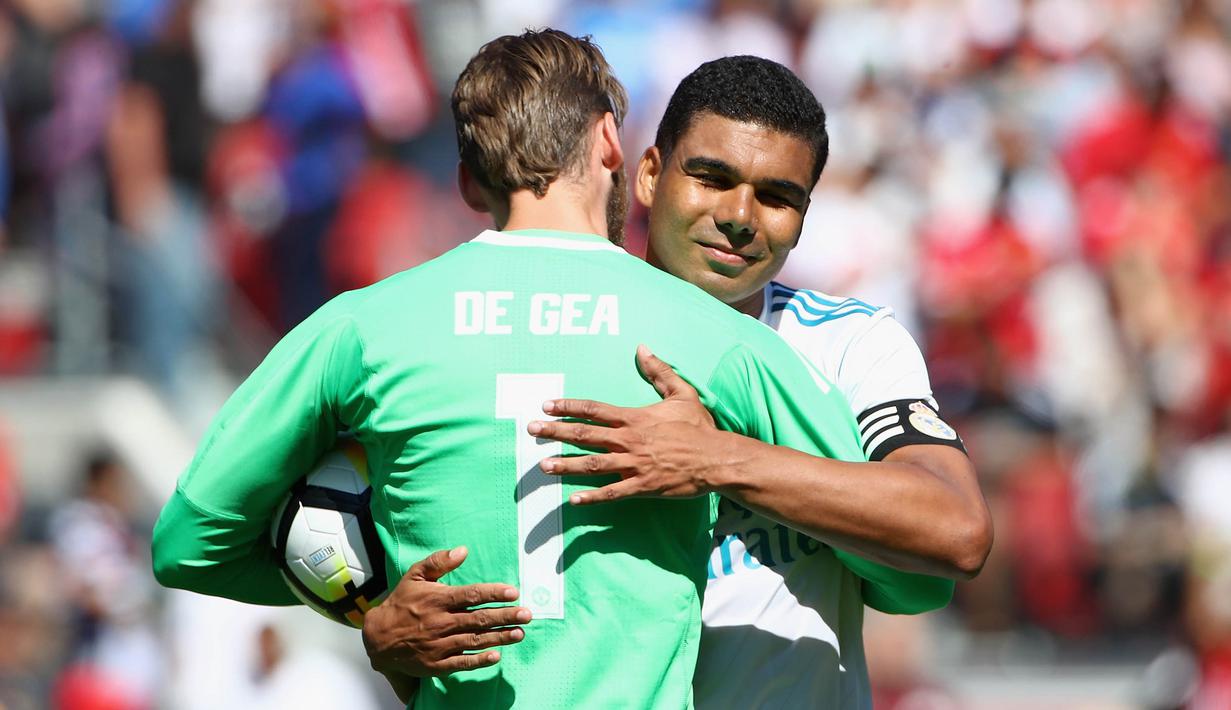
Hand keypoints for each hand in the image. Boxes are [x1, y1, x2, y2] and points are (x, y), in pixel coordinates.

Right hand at [361, 546, 530, 700]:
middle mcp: (440, 622)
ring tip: (520, 633)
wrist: (378, 638)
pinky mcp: (436, 664)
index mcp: (437, 599)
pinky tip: (496, 656)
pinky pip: (461, 663)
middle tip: (527, 614)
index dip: (493, 593)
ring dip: (499, 637)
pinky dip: (479, 661)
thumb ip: (438, 562)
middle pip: (478, 619)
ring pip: (474, 641)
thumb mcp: (414, 576)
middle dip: (504, 616)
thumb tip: (463, 550)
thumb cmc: (401, 603)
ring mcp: (438, 645)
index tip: (513, 592)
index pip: (470, 595)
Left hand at [527, 344, 724, 504]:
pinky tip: (573, 499)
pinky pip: (612, 493)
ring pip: (593, 465)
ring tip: (543, 466)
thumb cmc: (699, 427)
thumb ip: (660, 371)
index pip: (593, 409)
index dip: (568, 406)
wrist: (716, 459)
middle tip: (531, 431)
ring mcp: (634, 465)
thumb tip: (642, 348)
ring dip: (566, 464)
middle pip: (585, 435)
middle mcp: (629, 440)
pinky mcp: (642, 486)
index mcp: (634, 418)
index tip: (546, 406)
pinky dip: (592, 497)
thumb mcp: (682, 393)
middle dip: (556, 432)